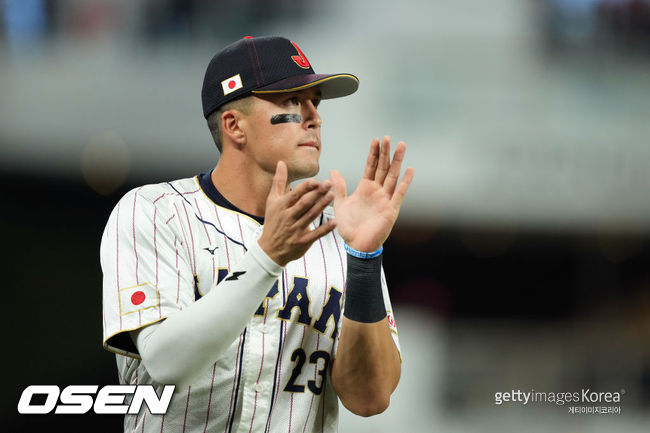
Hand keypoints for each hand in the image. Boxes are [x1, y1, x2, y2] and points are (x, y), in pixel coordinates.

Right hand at [258, 161, 336, 265]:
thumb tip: (281, 163)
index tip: (316, 181)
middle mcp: (288, 217)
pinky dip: (325, 228)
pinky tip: (335, 221)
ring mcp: (296, 230)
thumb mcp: (272, 201)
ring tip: (333, 195)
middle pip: (304, 203)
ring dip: (322, 205)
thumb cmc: (273, 222)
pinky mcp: (303, 241)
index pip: (295, 194)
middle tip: (329, 184)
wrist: (269, 249)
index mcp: (281, 206)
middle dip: (317, 193)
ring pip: (311, 216)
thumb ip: (279, 181)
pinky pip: (316, 234)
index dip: (305, 187)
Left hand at [330, 136, 413, 251]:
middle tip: (388, 138)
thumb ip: (339, 188)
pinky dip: (405, 182)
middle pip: (383, 168)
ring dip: (397, 162)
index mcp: (365, 188)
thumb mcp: (340, 204)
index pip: (371, 167)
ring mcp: (385, 199)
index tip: (376, 140)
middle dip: (385, 153)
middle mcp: (377, 191)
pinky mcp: (391, 209)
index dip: (373, 154)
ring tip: (401, 146)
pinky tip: (410, 170)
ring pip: (392, 176)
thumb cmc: (349, 227)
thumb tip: (333, 172)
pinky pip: (399, 194)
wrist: (356, 246)